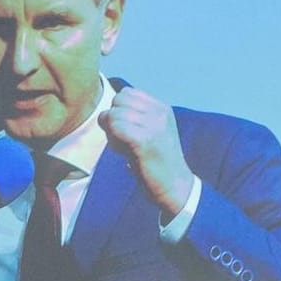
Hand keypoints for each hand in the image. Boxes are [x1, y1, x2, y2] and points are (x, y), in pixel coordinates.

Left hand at [99, 87, 194, 216]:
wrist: (175, 187)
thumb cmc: (156, 164)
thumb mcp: (149, 134)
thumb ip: (134, 119)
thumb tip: (105, 113)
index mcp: (161, 108)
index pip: (126, 93)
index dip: (118, 111)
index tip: (127, 131)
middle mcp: (159, 112)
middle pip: (118, 100)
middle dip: (112, 119)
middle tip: (122, 140)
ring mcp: (154, 125)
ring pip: (114, 114)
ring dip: (111, 133)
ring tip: (124, 149)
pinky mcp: (146, 140)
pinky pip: (116, 127)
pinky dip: (113, 140)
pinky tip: (123, 153)